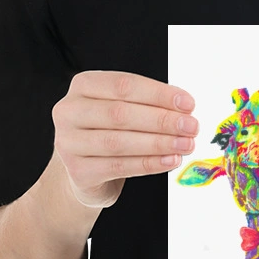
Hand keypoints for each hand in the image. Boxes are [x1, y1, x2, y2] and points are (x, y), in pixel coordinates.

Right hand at [51, 70, 198, 208]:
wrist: (86, 172)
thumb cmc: (108, 133)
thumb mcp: (122, 110)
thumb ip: (147, 105)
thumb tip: (184, 110)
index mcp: (83, 86)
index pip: (124, 85)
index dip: (158, 94)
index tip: (187, 104)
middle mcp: (69, 111)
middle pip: (120, 113)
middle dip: (162, 120)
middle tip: (190, 126)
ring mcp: (68, 142)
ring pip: (119, 142)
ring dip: (159, 143)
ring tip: (185, 144)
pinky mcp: (78, 171)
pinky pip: (119, 166)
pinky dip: (149, 163)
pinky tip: (170, 160)